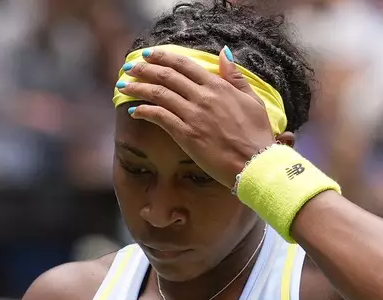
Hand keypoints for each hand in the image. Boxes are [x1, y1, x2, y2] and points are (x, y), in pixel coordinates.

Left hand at [117, 48, 275, 188]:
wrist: (256, 163)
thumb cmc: (258, 135)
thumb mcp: (253, 100)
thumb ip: (235, 76)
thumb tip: (224, 53)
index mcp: (219, 86)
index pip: (184, 65)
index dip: (163, 57)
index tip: (148, 55)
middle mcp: (203, 97)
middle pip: (166, 76)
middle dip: (144, 69)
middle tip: (129, 67)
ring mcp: (193, 116)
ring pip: (158, 94)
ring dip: (137, 87)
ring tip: (123, 86)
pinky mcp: (186, 135)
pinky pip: (160, 117)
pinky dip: (145, 111)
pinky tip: (135, 111)